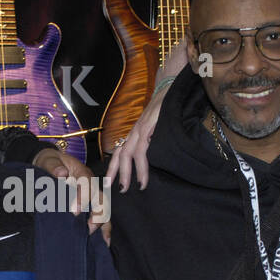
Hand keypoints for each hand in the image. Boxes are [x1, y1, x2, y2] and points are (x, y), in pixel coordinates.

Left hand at [31, 147, 109, 240]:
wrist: (50, 163)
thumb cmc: (49, 162)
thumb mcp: (48, 161)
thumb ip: (53, 167)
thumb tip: (61, 174)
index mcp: (82, 173)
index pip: (87, 184)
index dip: (83, 198)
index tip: (74, 211)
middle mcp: (91, 185)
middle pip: (102, 198)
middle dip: (98, 214)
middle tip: (88, 229)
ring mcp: (92, 195)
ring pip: (104, 209)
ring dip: (104, 224)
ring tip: (103, 241)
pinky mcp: (90, 204)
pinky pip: (100, 215)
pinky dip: (103, 228)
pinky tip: (104, 241)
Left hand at [106, 76, 171, 191]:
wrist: (169, 87)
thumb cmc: (165, 108)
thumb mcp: (157, 125)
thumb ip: (153, 138)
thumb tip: (155, 156)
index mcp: (135, 132)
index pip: (119, 151)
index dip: (113, 167)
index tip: (109, 183)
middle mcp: (134, 131)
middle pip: (119, 155)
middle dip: (116, 173)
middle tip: (117, 191)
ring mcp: (140, 129)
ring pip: (128, 155)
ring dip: (129, 173)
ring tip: (133, 188)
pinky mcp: (147, 128)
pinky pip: (142, 150)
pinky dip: (141, 166)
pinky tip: (143, 177)